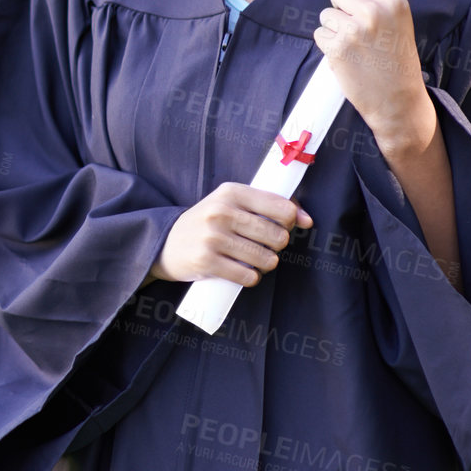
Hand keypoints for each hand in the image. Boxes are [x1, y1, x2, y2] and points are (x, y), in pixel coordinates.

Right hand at [149, 182, 310, 286]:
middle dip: (277, 246)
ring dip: (265, 264)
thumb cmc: (207, 223)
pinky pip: (248, 277)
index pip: (282, 208)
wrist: (163, 243)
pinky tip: (241, 272)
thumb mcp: (231, 204)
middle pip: (278, 236)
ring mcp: (213, 237)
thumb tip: (307, 220)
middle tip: (262, 246)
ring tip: (252, 260)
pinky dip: (250, 279)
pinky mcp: (207, 261)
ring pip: (266, 259)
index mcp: (231, 191)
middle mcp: (221, 211)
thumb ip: (268, 206)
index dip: (290, 222)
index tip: (283, 227)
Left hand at [316, 0, 433, 155]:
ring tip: (355, 45)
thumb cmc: (396, 56)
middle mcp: (374, 12)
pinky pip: (319, 34)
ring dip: (335, 28)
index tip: (363, 6)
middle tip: (361, 31)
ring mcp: (353, 30)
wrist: (397, 98)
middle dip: (343, 9)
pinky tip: (347, 56)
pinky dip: (328, 45)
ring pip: (326, 14)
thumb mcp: (396, 17)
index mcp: (393, 1)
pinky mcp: (337, 48)